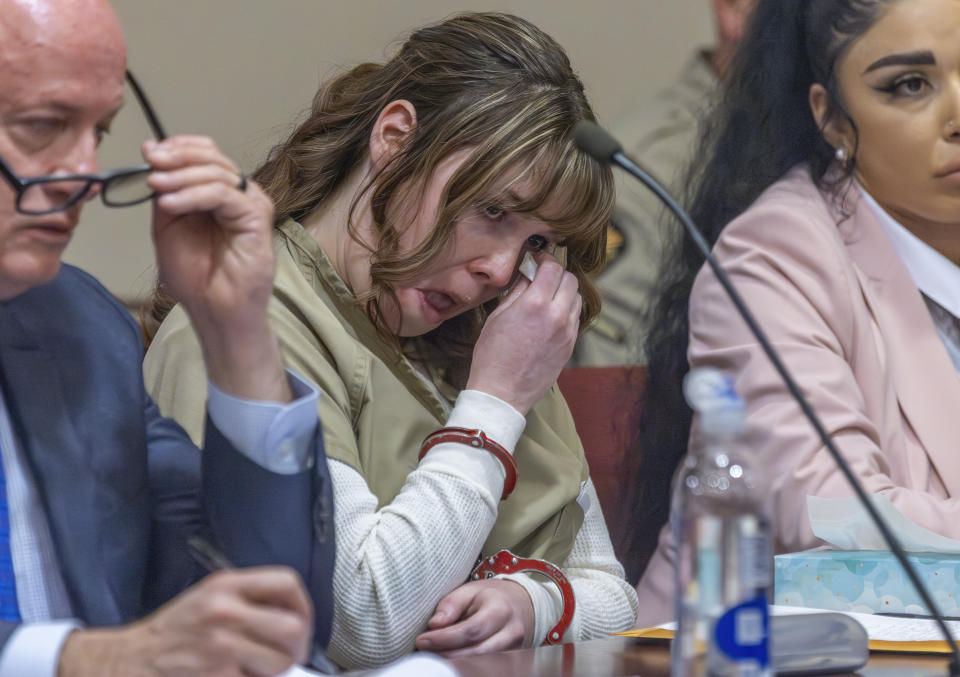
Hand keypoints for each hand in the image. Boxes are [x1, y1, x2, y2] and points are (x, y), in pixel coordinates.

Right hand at [57, 567, 311, 676]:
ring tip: (256, 668)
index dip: (303, 605)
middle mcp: (224, 611)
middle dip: (297, 647)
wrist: (128, 660)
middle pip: (293, 627)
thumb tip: (293, 616)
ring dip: (273, 671)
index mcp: (226, 585)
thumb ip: (249, 599)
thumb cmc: (173, 631)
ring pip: (279, 662)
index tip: (301, 621)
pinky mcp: (217, 675)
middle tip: (288, 656)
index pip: (287, 583)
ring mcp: (220, 646)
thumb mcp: (209, 597)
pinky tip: (235, 675)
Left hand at [144, 136, 288, 401]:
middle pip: (212, 157)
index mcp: (218, 192)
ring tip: (156, 187)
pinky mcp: (257, 218)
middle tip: (151, 164)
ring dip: (181, 176)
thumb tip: (152, 149)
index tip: (149, 154)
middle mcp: (238, 194)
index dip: (178, 146)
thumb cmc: (195, 276)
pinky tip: (171, 204)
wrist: (214, 311)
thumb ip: (164, 190)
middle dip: (177, 157)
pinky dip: (194, 195)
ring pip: (217, 173)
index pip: (205, 152)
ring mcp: (251, 204)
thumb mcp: (168, 224)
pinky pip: (224, 195)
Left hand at [414, 579, 534, 657]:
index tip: (422, 640)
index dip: (444, 639)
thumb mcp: (471, 590)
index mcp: (500, 611)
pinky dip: (465, 667)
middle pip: (475, 653)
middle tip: (423, 653)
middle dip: (446, 656)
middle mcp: (511, 634)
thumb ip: (452, 604)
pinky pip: (484, 670)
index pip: (470, 631)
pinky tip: (449, 663)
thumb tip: (435, 624)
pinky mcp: (511, 663)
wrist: (522, 605)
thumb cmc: (491, 597)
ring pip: (481, 666)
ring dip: (454, 665)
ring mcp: (514, 651)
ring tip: (433, 658)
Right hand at [466, 254, 580, 413]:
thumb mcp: (498, 317)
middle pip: (570, 280)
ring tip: (547, 298)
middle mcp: (556, 316)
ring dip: (564, 292)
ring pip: (576, 299)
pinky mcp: (570, 346)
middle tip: (543, 277)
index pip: (553, 268)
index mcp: (535, 304)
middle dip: (557, 274)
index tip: (538, 260)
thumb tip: (529, 275)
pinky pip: (574, 318)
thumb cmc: (492, 356)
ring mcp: (567, 332)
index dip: (546, 259)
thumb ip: (518, 292)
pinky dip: (565, 311)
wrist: (502, 392)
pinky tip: (550, 317)